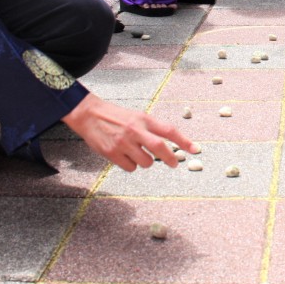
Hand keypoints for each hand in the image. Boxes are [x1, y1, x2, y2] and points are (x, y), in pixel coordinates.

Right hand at [62, 93, 198, 171]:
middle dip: (170, 158)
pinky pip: (131, 168)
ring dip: (146, 162)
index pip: (168, 130)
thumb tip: (170, 147)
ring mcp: (123, 142)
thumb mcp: (137, 117)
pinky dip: (131, 165)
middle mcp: (135, 130)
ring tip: (137, 153)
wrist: (89, 115)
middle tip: (174, 163)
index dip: (184, 140)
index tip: (195, 149)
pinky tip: (124, 156)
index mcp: (143, 119)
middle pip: (160, 148)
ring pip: (146, 162)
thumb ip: (152, 129)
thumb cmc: (117, 117)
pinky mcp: (112, 153)